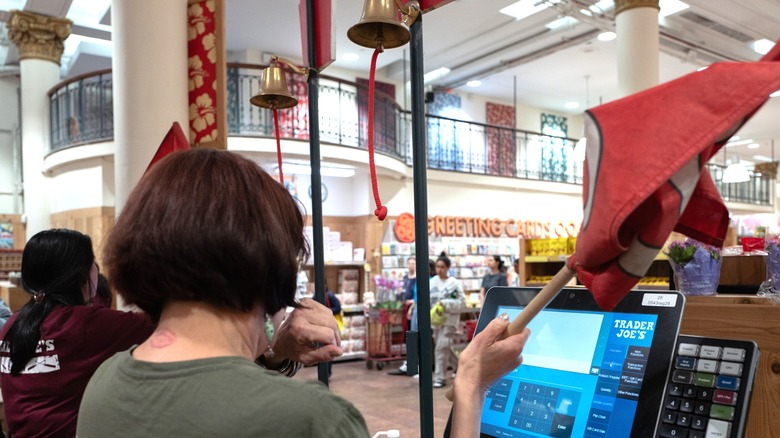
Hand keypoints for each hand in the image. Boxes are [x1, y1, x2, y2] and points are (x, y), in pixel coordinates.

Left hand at [269, 298, 342, 365]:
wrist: (280, 338)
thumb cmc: (293, 348)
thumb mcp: (306, 358)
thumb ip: (323, 355)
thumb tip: (339, 351)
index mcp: (299, 329)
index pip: (327, 334)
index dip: (333, 344)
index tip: (330, 350)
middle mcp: (300, 315)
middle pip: (331, 324)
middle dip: (334, 336)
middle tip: (331, 344)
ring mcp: (303, 306)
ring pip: (331, 317)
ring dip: (332, 328)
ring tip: (325, 336)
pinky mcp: (307, 301)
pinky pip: (327, 311)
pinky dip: (328, 320)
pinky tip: (321, 327)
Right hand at [449, 315, 529, 437]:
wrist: (471, 384)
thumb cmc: (474, 363)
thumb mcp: (483, 338)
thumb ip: (496, 325)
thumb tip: (505, 318)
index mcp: (514, 347)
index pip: (524, 329)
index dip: (514, 324)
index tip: (505, 325)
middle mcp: (518, 356)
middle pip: (515, 336)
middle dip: (503, 334)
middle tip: (488, 340)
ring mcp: (513, 363)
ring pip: (510, 345)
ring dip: (500, 343)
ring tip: (486, 350)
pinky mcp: (508, 368)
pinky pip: (506, 353)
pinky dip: (498, 351)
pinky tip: (487, 356)